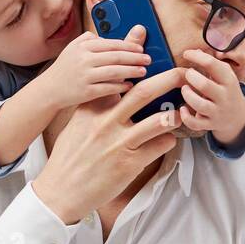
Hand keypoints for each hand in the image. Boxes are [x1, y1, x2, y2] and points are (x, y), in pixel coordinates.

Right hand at [31, 65, 184, 224]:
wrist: (60, 190)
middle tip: (184, 75)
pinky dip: (168, 140)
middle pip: (143, 92)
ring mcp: (119, 143)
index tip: (150, 54)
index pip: (117, 77)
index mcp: (91, 108)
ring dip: (175, 115)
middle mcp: (106, 122)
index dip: (136, 62)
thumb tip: (114, 92)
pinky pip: (159, 146)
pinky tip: (168, 139)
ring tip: (182, 113)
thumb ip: (96, 107)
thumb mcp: (78, 124)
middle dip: (168, 79)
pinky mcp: (129, 163)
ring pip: (158, 121)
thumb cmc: (70, 157)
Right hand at [39, 26, 151, 108]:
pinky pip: (108, 88)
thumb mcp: (73, 49)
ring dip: (131, 71)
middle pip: (116, 56)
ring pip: (114, 72)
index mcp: (82, 46)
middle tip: (148, 59)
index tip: (141, 48)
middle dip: (135, 57)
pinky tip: (130, 85)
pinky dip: (121, 86)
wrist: (48, 89)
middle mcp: (83, 59)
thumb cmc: (65, 68)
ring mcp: (84, 75)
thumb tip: (111, 37)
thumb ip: (90, 40)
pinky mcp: (86, 92)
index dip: (129, 46)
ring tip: (143, 71)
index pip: (111, 43)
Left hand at [177, 49, 244, 143]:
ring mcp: (218, 112)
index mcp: (229, 80)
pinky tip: (183, 109)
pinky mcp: (210, 124)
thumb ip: (211, 64)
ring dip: (187, 95)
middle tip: (187, 74)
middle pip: (203, 85)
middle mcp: (224, 96)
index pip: (211, 64)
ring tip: (185, 89)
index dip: (196, 56)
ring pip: (198, 104)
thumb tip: (195, 51)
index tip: (186, 54)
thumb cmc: (226, 90)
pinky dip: (186, 116)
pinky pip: (195, 123)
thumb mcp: (225, 75)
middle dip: (190, 76)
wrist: (237, 116)